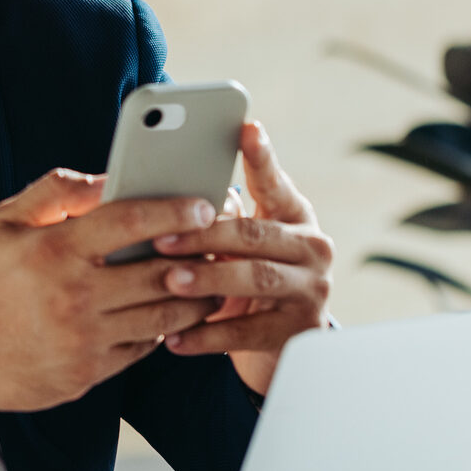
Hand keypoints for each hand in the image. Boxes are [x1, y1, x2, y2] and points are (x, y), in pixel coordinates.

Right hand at [0, 169, 221, 422]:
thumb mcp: (4, 223)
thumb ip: (54, 192)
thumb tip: (103, 178)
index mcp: (54, 251)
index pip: (128, 221)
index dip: (173, 209)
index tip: (201, 203)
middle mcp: (72, 296)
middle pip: (159, 271)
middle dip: (199, 254)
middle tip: (220, 242)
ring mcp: (84, 338)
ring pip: (162, 315)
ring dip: (194, 296)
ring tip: (208, 279)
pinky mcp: (89, 371)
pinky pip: (144, 346)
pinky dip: (163, 328)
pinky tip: (170, 312)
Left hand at [149, 121, 333, 393]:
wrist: (279, 343)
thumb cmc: (244, 277)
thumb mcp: (237, 245)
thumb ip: (215, 219)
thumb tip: (166, 198)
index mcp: (293, 215)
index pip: (275, 182)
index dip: (261, 157)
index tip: (247, 127)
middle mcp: (311, 247)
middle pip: (255, 235)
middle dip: (204, 236)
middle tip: (160, 239)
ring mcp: (311, 290)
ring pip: (256, 279)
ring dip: (208, 279)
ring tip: (168, 282)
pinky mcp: (298, 331)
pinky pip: (248, 332)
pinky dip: (208, 335)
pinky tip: (175, 338)